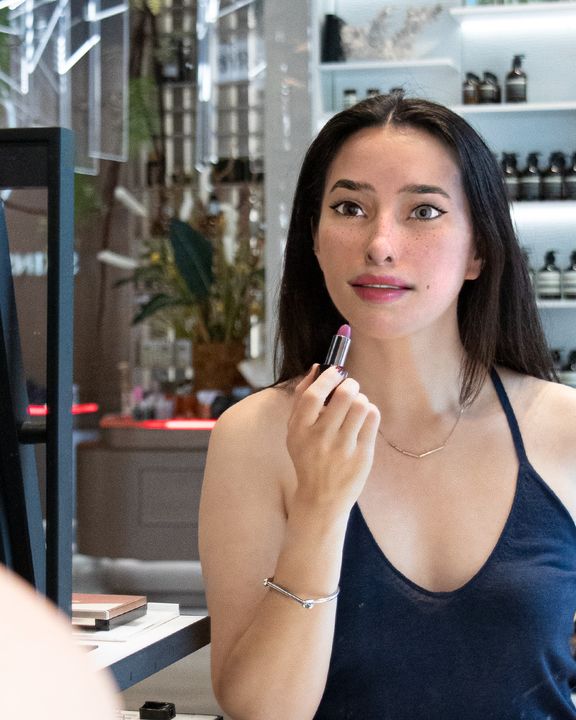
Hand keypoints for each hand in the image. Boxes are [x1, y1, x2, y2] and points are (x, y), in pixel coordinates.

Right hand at [286, 365, 380, 513]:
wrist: (321, 498)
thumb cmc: (308, 457)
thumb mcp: (294, 431)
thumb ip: (301, 398)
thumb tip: (317, 367)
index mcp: (299, 431)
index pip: (313, 395)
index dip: (328, 377)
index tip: (336, 371)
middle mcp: (320, 439)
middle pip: (344, 395)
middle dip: (350, 384)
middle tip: (349, 387)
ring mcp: (343, 448)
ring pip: (361, 405)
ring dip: (360, 398)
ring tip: (355, 405)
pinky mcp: (362, 455)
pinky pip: (372, 418)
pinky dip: (369, 412)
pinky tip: (362, 418)